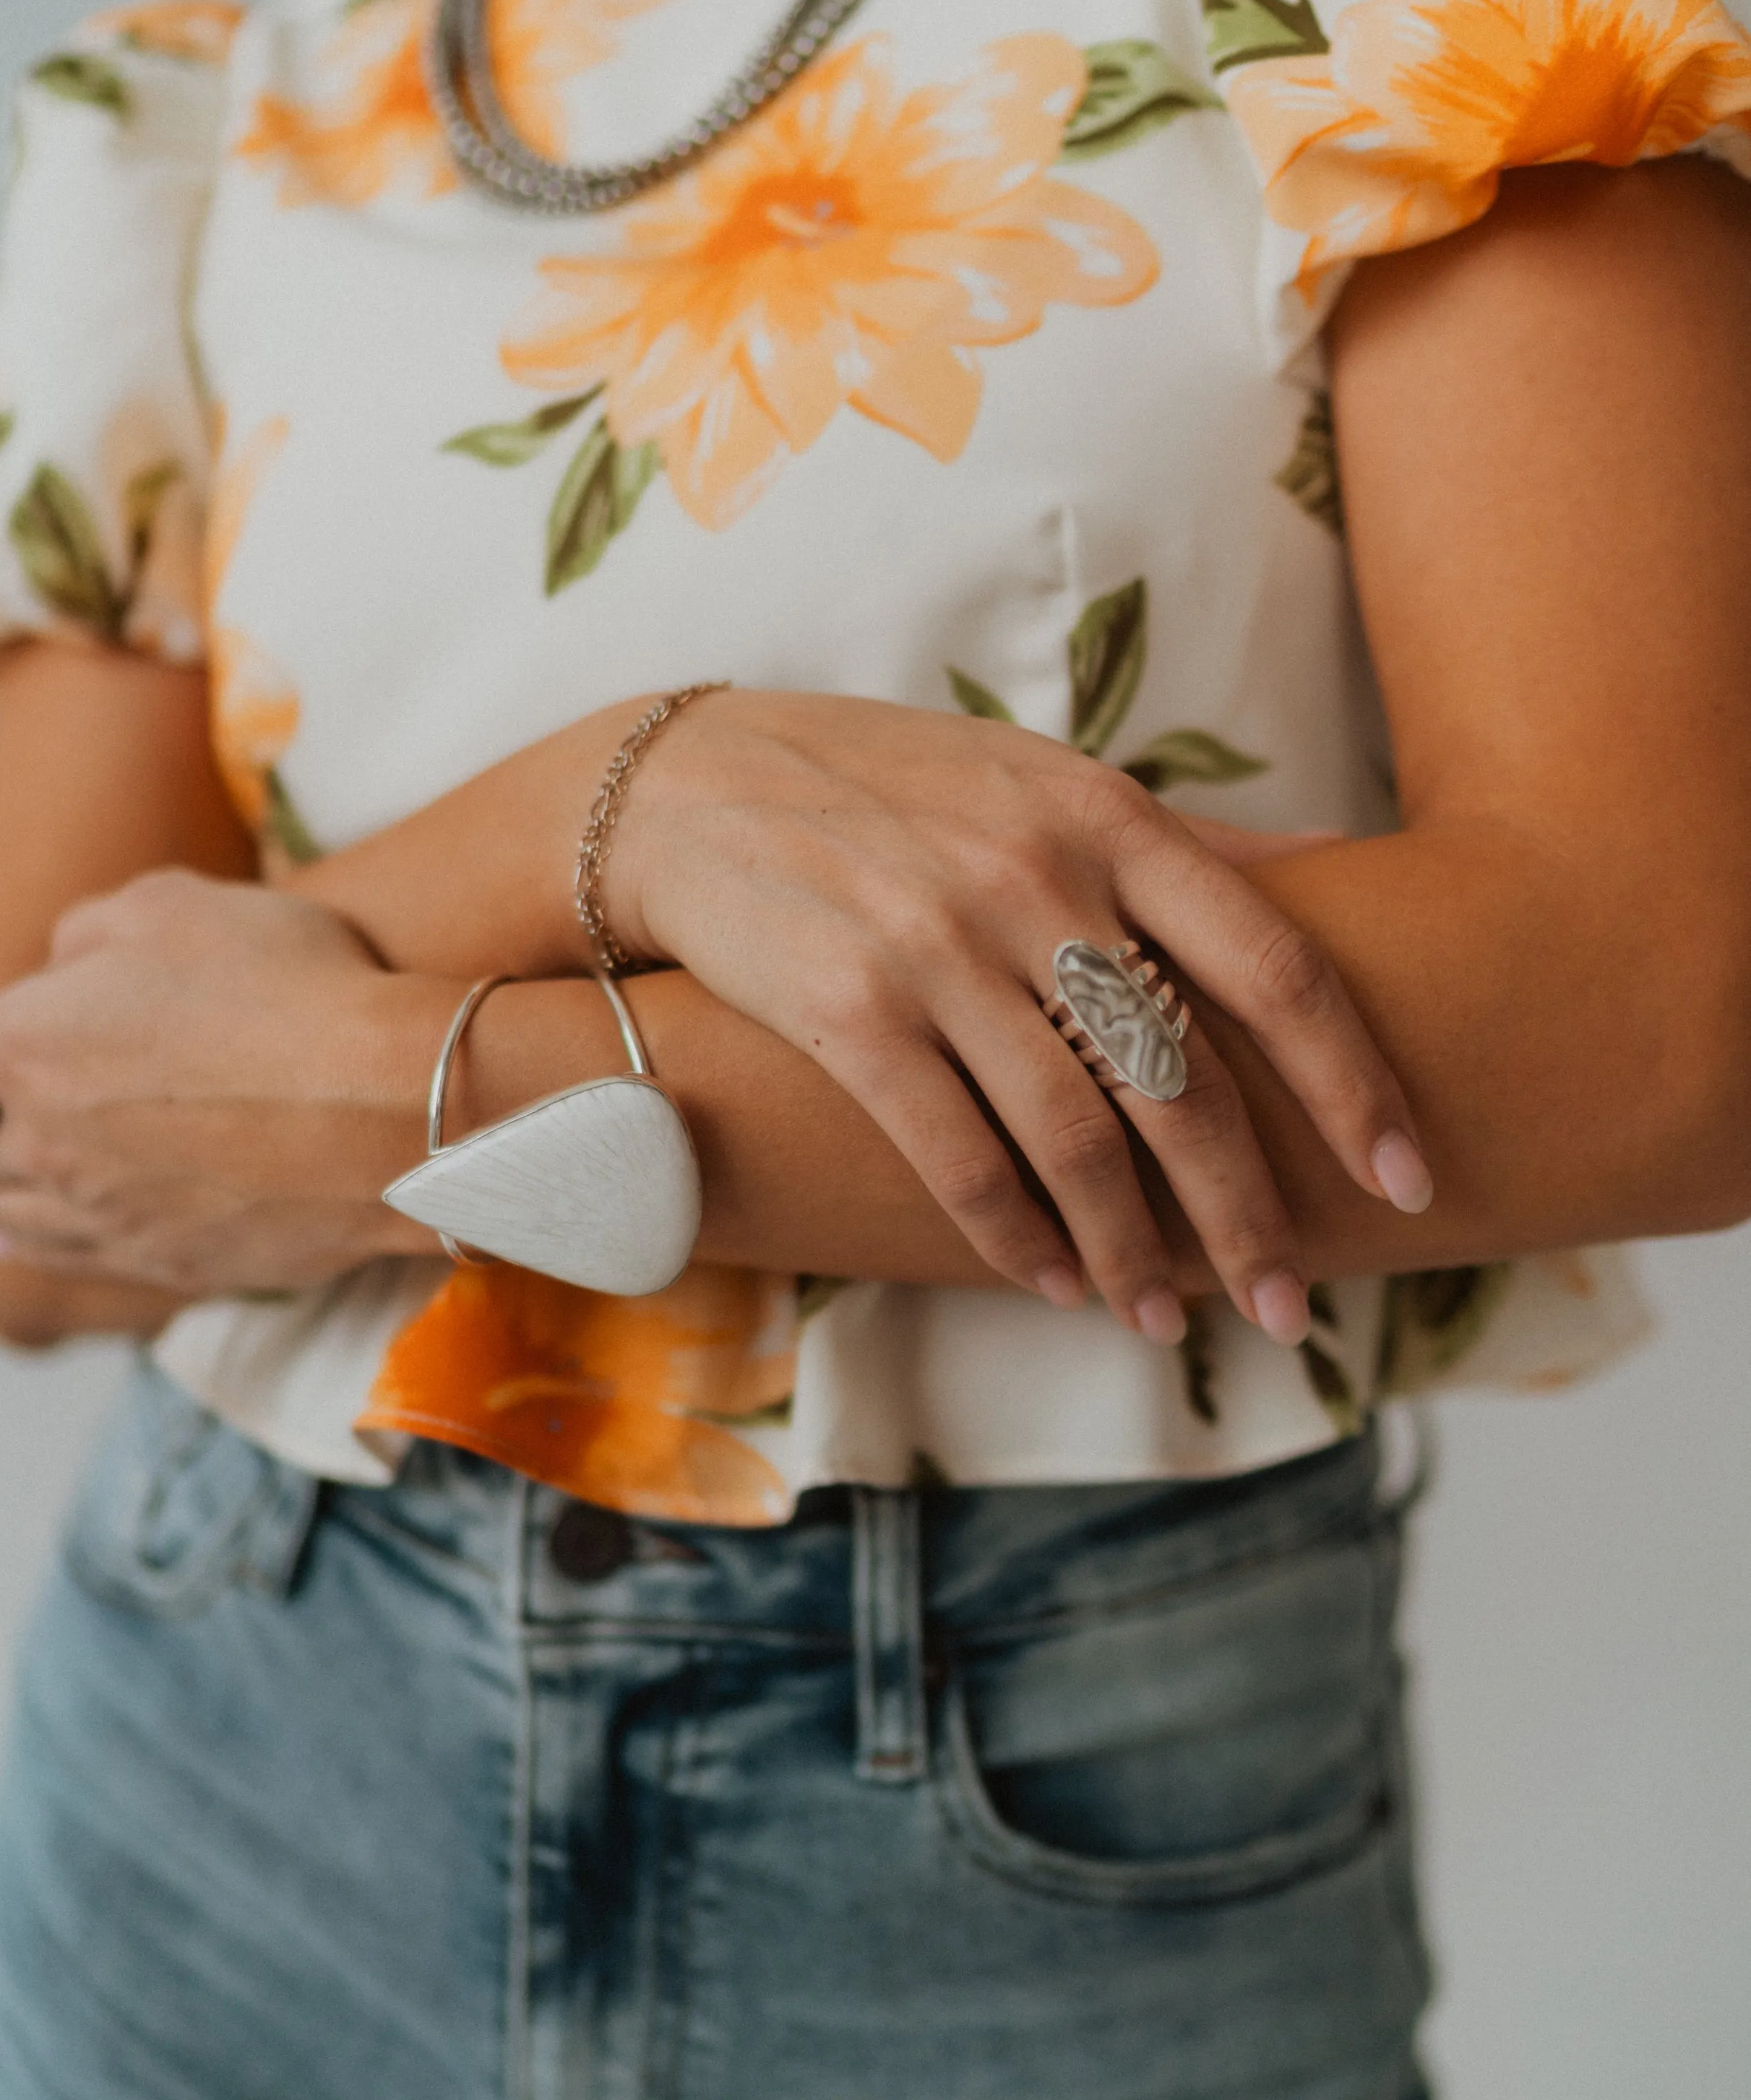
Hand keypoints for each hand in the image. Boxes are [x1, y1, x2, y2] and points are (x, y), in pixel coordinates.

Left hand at [0, 873, 442, 1292]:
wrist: (393, 1105)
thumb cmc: (287, 989)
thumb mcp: (172, 904)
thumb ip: (89, 932)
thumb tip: (64, 968)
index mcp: (17, 1049)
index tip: (6, 1029)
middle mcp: (39, 1148)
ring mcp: (101, 1218)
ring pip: (3, 1215)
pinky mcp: (165, 1265)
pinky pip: (70, 1262)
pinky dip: (29, 1247)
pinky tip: (5, 1237)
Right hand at [611, 691, 1431, 1343]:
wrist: (689, 787)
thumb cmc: (891, 788)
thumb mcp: (1046, 779)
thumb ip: (1185, 839)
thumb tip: (1336, 862)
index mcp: (1107, 819)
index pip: (1275, 965)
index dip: (1354, 1084)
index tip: (1411, 1179)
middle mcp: (1036, 880)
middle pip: (1184, 1080)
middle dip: (1249, 1215)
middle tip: (1289, 1303)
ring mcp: (941, 948)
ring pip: (1077, 1139)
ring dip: (1132, 1252)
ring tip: (1165, 1320)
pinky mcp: (851, 1014)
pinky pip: (958, 1158)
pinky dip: (1016, 1236)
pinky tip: (1051, 1280)